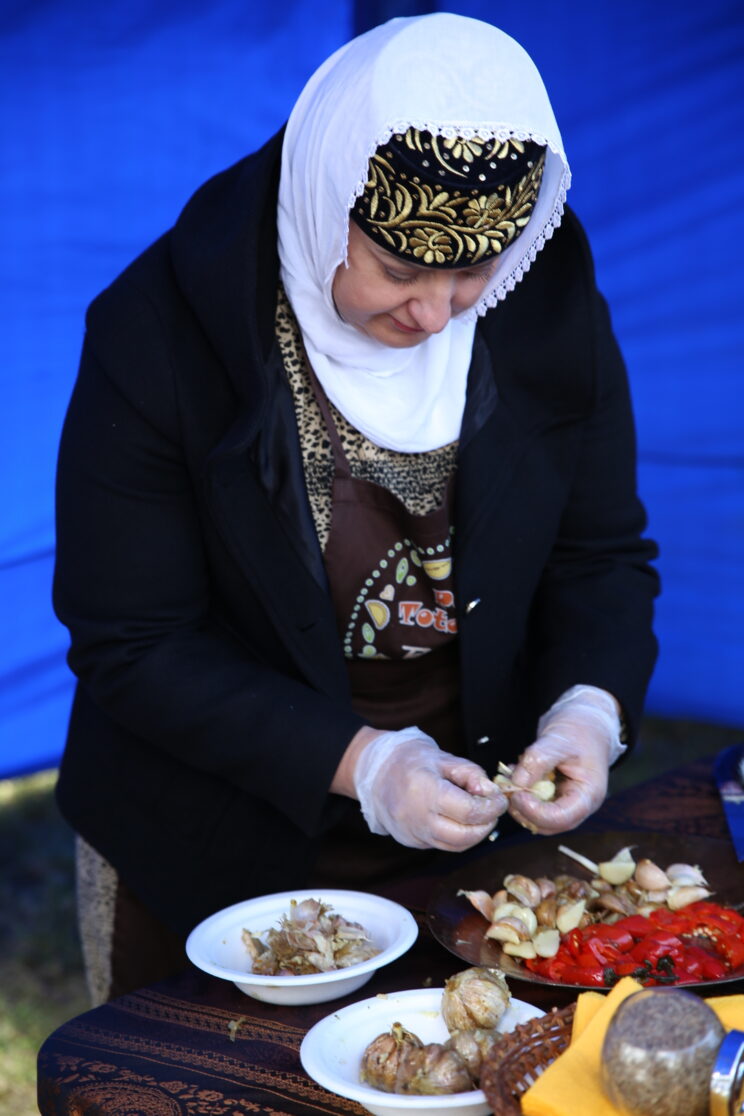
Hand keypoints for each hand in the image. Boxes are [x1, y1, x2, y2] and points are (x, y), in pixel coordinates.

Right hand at [353, 727, 506, 850]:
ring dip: (474, 834)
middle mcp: (416, 817)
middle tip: (492, 809)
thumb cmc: (408, 759)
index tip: (499, 799)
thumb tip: (491, 792)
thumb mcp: (442, 756)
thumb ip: (470, 774)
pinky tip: (459, 820)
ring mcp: (411, 833)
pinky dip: (457, 836)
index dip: (492, 807)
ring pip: (454, 846)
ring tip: (478, 815)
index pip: (469, 811)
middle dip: (486, 824)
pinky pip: (441, 845)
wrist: (374, 771)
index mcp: (424, 790)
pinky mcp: (410, 841)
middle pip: (464, 835)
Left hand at [507, 687, 622, 834]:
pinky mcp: (552, 795)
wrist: (586, 721)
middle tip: (508, 788)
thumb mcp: (558, 740)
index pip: (561, 818)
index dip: (535, 812)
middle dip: (524, 810)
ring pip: (537, 817)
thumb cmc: (579, 729)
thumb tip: (517, 783)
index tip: (517, 794)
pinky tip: (514, 774)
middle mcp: (577, 804)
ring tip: (509, 777)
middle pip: (547, 824)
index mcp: (588, 795)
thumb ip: (538, 760)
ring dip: (518, 803)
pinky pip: (533, 804)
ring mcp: (564, 801)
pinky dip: (520, 793)